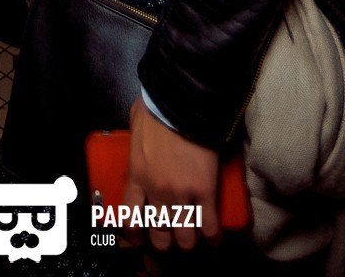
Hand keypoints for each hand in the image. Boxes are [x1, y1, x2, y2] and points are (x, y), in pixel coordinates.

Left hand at [125, 97, 220, 252]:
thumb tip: (138, 135)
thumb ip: (136, 138)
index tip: (142, 238)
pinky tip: (214, 239)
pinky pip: (209, 225)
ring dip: (189, 241)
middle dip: (167, 241)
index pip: (130, 218)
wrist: (183, 102)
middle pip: (160, 234)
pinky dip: (213, 236)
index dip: (137, 235)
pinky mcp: (205, 191)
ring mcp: (181, 194)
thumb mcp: (136, 124)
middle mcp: (156, 192)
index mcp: (137, 176)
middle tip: (173, 237)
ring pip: (185, 237)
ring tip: (194, 238)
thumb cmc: (157, 108)